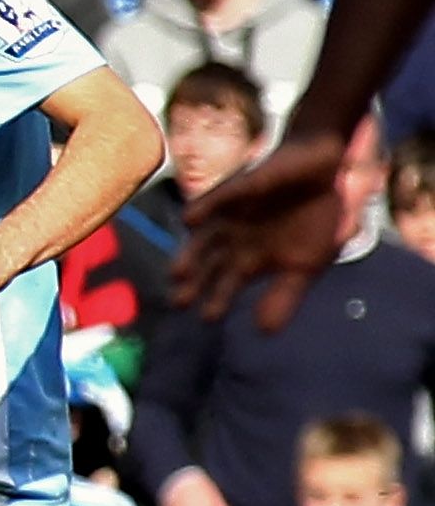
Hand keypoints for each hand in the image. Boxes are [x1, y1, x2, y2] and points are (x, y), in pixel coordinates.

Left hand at [170, 121, 356, 330]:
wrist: (327, 172)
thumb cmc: (313, 220)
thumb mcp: (303, 265)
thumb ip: (284, 296)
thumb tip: (264, 333)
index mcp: (248, 259)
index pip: (226, 285)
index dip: (217, 300)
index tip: (207, 318)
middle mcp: (232, 239)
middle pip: (207, 265)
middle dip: (194, 283)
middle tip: (180, 301)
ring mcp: (231, 214)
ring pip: (205, 236)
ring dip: (191, 253)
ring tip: (178, 273)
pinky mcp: (239, 187)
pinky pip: (219, 198)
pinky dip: (205, 208)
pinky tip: (189, 222)